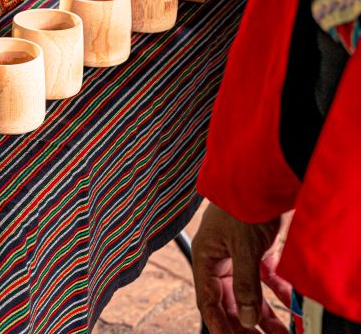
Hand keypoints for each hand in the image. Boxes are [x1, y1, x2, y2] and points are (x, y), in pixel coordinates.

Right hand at [192, 204, 288, 332]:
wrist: (262, 177)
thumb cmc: (242, 205)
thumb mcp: (244, 249)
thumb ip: (245, 285)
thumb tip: (248, 318)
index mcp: (205, 258)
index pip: (208, 301)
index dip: (219, 325)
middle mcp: (219, 259)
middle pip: (229, 301)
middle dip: (245, 323)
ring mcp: (238, 254)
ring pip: (247, 292)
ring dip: (263, 313)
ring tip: (279, 332)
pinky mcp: (256, 249)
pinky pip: (263, 279)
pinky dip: (275, 292)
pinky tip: (289, 304)